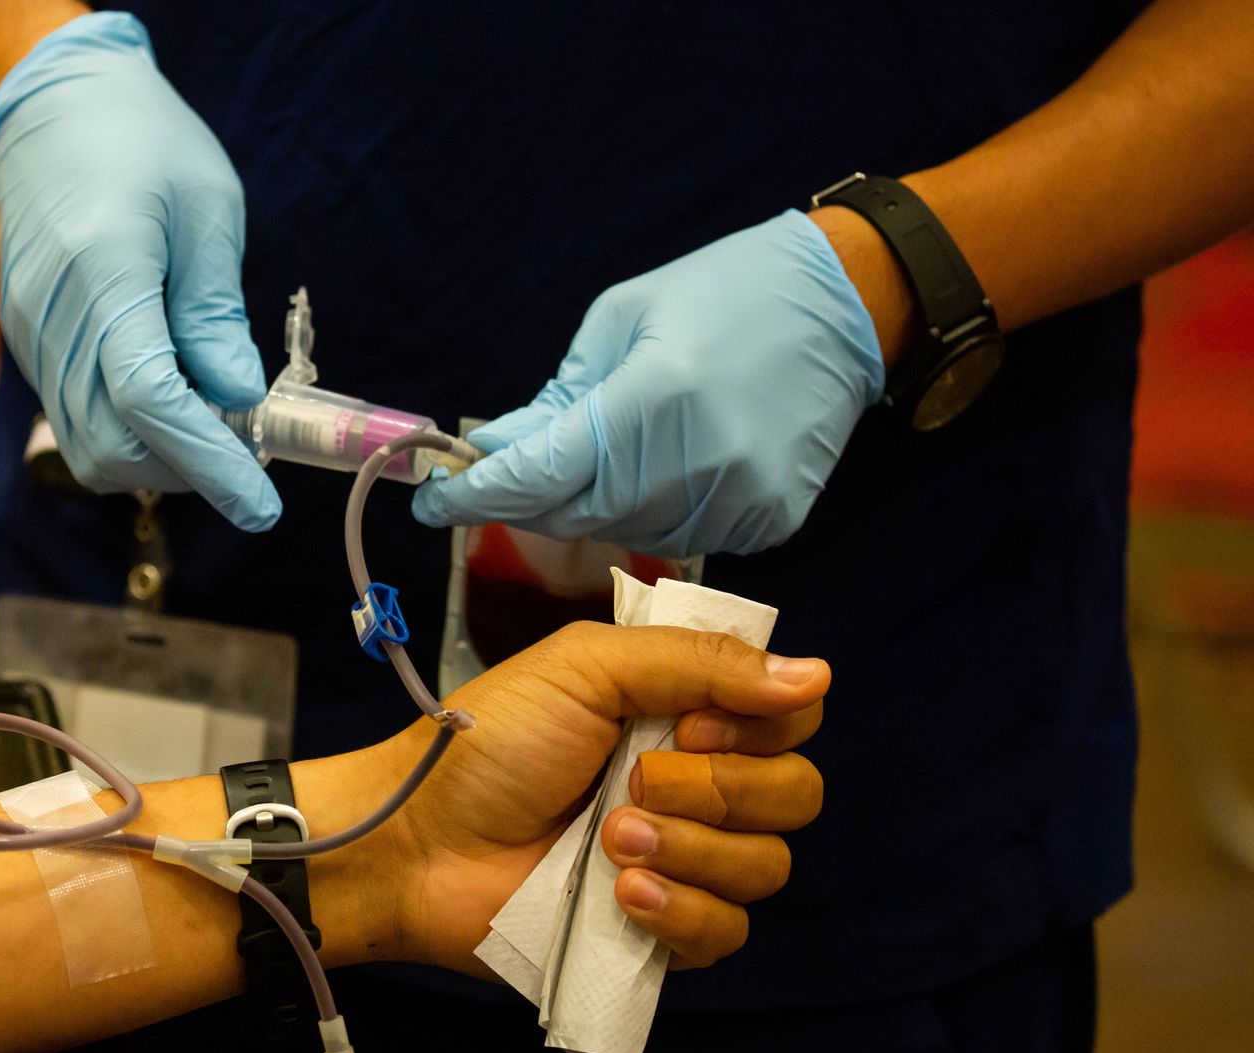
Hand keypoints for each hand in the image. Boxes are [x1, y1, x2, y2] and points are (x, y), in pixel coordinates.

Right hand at [0, 13, 279, 529]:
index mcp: (106, 274)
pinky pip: (76, 418)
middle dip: (185, 469)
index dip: (210, 465)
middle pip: (113, 446)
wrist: (52, 111)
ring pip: (89, 447)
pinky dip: (129, 432)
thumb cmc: (143, 144)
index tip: (262, 508)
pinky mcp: (29, 344)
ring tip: (212, 416)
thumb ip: (215, 312)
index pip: (152, 402)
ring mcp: (32, 337)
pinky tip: (172, 393)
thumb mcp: (207, 210)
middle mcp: (55, 318)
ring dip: (157, 458)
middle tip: (246, 447)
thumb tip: (238, 399)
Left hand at [376, 623, 825, 972]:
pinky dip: (679, 912)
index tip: (686, 725)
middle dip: (718, 790)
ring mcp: (685, 863)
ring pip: (766, 867)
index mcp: (686, 713)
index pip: (792, 718)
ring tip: (609, 842)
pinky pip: (727, 934)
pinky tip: (621, 894)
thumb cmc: (490, 744)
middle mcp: (699, 785)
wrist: (420, 843)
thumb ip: (699, 662)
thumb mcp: (586, 669)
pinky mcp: (662, 932)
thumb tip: (815, 674)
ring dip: (689, 850)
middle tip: (634, 784)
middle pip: (794, 794)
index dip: (759, 725)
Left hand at [411, 210, 883, 555]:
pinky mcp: (769, 522)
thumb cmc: (723, 293)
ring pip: (624, 533)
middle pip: (573, 516)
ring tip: (594, 457)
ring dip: (588, 506)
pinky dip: (649, 511)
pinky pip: (681, 535)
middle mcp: (696, 463)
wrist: (845, 307)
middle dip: (523, 503)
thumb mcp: (621, 323)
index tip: (431, 500)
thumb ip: (556, 400)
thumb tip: (494, 452)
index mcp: (653, 400)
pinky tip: (659, 468)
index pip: (539, 475)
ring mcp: (738, 501)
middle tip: (494, 481)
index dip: (475, 495)